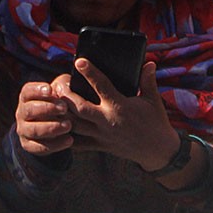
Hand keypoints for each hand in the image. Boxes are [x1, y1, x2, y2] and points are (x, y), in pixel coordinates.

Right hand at [14, 77, 74, 156]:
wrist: (52, 129)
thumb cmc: (59, 106)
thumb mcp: (61, 94)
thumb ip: (63, 87)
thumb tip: (71, 83)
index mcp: (27, 98)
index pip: (27, 91)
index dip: (37, 90)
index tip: (51, 90)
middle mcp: (22, 114)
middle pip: (29, 110)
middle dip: (47, 108)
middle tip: (64, 108)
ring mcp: (24, 130)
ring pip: (33, 130)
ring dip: (51, 127)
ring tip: (68, 125)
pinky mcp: (29, 145)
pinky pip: (39, 147)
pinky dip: (55, 144)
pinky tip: (69, 139)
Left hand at [61, 60, 182, 171]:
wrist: (158, 150)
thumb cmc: (156, 122)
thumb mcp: (153, 100)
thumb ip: (148, 81)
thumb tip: (149, 63)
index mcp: (121, 106)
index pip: (102, 86)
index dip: (90, 73)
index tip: (79, 62)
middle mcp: (108, 121)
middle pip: (80, 108)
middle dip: (66, 96)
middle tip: (59, 84)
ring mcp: (102, 135)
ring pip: (75, 125)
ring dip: (63, 114)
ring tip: (54, 104)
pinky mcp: (100, 146)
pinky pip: (79, 144)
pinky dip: (67, 136)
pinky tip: (60, 126)